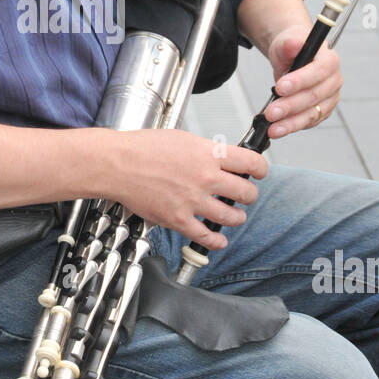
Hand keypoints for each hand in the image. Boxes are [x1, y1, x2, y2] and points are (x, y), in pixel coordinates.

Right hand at [108, 129, 268, 251]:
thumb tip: (220, 158)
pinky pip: (206, 236)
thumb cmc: (143, 148)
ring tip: (235, 216)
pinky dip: (217, 241)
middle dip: (249, 195)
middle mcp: (206, 178)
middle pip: (246, 192)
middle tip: (246, 195)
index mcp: (208, 154)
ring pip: (231, 217)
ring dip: (237, 218)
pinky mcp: (178, 219)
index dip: (261, 169)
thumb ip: (205, 150)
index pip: (251, 163)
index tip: (259, 173)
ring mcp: (193, 201)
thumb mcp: (183, 138)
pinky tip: (219, 239)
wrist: (118, 164)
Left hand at [263, 30, 342, 138]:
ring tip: (273, 128)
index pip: (318, 72)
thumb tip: (293, 43)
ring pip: (312, 114)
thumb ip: (289, 44)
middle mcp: (333, 81)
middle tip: (271, 112)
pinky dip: (292, 126)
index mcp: (330, 60)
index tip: (280, 87)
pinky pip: (308, 121)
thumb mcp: (286, 42)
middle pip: (314, 96)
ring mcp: (329, 98)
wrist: (293, 56)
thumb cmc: (293, 49)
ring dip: (291, 123)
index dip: (299, 81)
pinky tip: (278, 129)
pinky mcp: (322, 111)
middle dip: (290, 106)